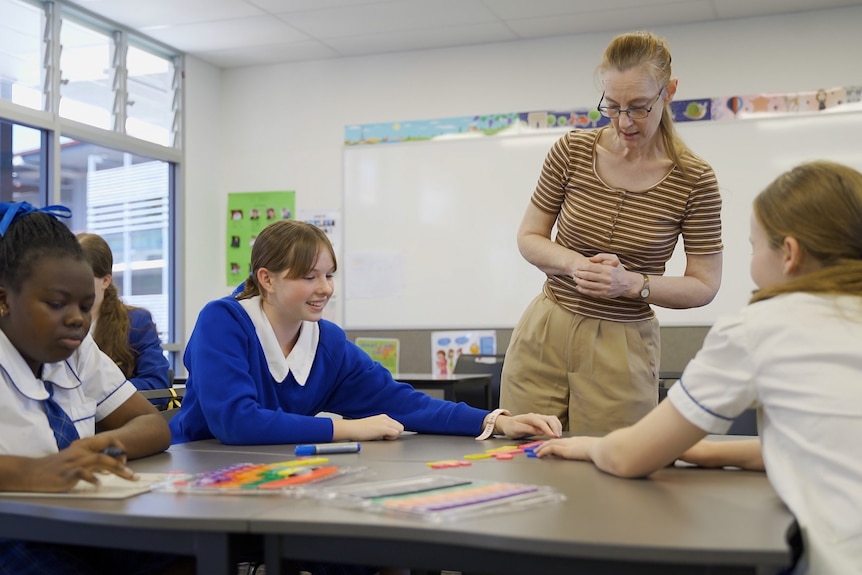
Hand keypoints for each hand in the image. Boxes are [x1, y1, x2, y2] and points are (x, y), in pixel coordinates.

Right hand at [2, 436, 134, 492]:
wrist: (31, 472)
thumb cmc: (55, 467)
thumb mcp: (75, 460)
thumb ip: (91, 462)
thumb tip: (110, 468)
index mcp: (83, 445)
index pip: (107, 440)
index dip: (119, 447)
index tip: (125, 458)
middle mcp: (81, 451)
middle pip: (107, 451)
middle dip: (123, 461)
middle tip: (133, 474)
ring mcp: (74, 461)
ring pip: (100, 459)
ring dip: (116, 468)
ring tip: (127, 476)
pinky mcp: (66, 473)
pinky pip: (82, 473)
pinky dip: (92, 478)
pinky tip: (99, 484)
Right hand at [332, 414, 404, 440]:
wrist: (352, 428)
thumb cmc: (359, 429)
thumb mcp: (373, 425)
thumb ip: (381, 427)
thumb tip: (387, 433)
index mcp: (383, 417)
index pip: (397, 425)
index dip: (393, 432)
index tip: (385, 435)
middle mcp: (385, 418)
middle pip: (400, 427)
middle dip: (395, 434)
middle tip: (385, 437)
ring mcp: (385, 422)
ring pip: (400, 430)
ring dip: (393, 436)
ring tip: (383, 437)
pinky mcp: (383, 428)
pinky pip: (396, 433)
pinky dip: (391, 438)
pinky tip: (382, 438)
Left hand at [494, 413, 561, 438]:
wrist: (508, 424)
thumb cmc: (511, 427)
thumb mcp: (516, 429)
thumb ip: (528, 429)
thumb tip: (540, 432)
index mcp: (529, 418)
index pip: (541, 422)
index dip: (548, 429)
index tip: (553, 436)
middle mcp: (536, 416)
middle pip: (549, 419)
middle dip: (555, 427)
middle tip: (558, 437)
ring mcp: (539, 418)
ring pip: (552, 419)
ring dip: (557, 426)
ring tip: (558, 436)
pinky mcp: (541, 422)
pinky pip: (552, 422)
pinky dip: (556, 427)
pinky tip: (557, 433)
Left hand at [534, 436, 597, 460]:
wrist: (602, 449)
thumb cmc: (603, 451)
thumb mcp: (598, 450)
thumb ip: (594, 452)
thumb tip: (599, 456)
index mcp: (579, 441)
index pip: (565, 440)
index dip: (557, 442)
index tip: (552, 444)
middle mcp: (572, 441)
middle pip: (555, 440)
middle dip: (546, 443)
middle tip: (539, 446)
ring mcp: (568, 445)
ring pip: (550, 443)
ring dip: (542, 447)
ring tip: (536, 451)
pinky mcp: (565, 450)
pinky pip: (550, 449)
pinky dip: (543, 451)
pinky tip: (539, 455)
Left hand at [574, 253, 631, 298]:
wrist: (627, 283)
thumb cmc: (618, 270)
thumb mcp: (614, 259)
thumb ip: (602, 256)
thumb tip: (590, 259)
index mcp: (608, 269)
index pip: (591, 267)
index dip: (582, 267)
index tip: (578, 267)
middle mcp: (606, 278)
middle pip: (588, 276)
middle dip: (579, 274)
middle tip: (575, 273)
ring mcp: (605, 287)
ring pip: (588, 285)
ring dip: (579, 282)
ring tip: (575, 279)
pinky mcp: (604, 294)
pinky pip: (591, 292)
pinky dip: (583, 290)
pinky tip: (578, 287)